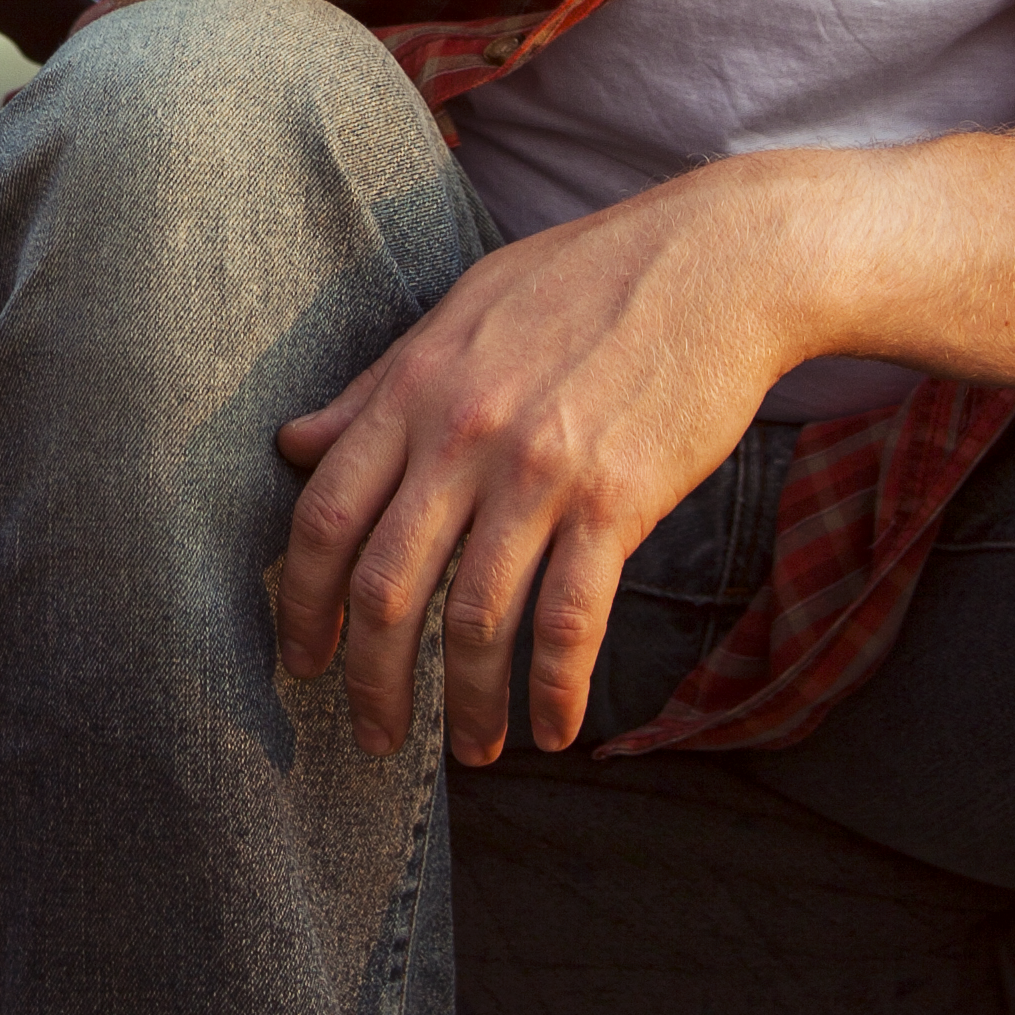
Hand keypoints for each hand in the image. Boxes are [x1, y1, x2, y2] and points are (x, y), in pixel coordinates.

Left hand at [270, 162, 815, 765]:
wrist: (721, 262)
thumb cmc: (589, 278)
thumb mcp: (464, 310)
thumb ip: (376, 386)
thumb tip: (292, 442)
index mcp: (416, 387)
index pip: (327, 514)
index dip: (303, 600)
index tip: (303, 657)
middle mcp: (464, 434)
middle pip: (387, 586)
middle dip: (371, 680)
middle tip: (375, 736)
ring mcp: (540, 471)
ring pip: (475, 620)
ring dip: (466, 705)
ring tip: (470, 752)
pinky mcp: (617, 502)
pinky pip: (569, 621)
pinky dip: (554, 690)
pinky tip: (555, 731)